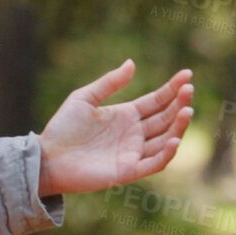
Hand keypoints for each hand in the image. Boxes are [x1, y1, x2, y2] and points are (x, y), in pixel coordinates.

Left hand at [38, 61, 192, 196]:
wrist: (46, 157)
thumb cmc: (62, 129)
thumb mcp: (83, 98)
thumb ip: (109, 83)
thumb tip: (132, 63)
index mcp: (125, 115)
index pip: (157, 101)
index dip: (172, 89)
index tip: (187, 75)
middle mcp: (133, 134)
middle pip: (165, 118)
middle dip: (180, 104)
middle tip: (189, 89)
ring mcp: (132, 153)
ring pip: (165, 140)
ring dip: (179, 127)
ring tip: (187, 110)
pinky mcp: (127, 171)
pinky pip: (154, 163)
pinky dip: (167, 153)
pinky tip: (174, 139)